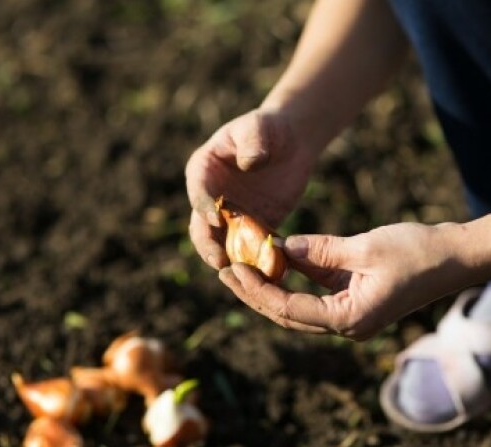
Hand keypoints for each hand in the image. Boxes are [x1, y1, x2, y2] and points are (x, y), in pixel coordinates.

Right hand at [185, 108, 318, 269]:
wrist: (291, 142)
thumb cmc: (269, 128)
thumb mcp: (259, 128)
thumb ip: (253, 142)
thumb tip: (250, 163)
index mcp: (203, 170)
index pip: (198, 192)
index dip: (204, 207)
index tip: (215, 221)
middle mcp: (211, 197)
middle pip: (201, 227)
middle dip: (209, 245)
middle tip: (221, 261)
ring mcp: (230, 216)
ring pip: (223, 244)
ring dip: (231, 259)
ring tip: (243, 274)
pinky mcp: (253, 227)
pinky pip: (250, 248)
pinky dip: (256, 260)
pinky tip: (269, 271)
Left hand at [217, 222, 475, 340]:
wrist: (460, 257)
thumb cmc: (420, 252)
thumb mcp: (365, 247)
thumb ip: (320, 250)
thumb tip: (281, 249)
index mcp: (350, 320)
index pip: (290, 309)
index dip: (257, 290)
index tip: (232, 269)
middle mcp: (348, 324)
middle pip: (289, 313)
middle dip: (256, 292)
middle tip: (225, 269)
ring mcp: (352, 312)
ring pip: (301, 303)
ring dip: (273, 284)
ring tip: (242, 262)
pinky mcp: (357, 297)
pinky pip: (318, 289)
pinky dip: (297, 275)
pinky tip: (276, 255)